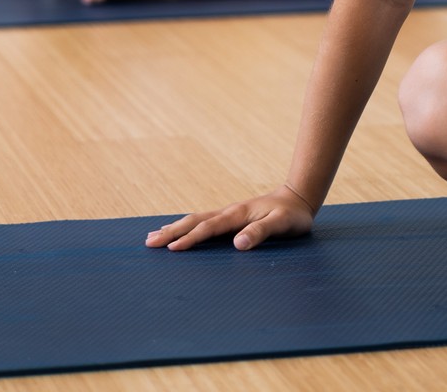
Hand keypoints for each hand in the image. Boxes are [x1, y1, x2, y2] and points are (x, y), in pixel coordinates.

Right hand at [145, 186, 316, 250]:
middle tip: (149, 242)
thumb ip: (261, 233)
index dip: (190, 239)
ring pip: (195, 220)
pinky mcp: (230, 218)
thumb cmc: (292, 215)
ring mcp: (228, 215)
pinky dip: (186, 227)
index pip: (208, 228)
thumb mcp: (282, 225)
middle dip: (171, 232)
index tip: (172, 249)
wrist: (297, 198)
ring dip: (174, 228)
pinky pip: (203, 222)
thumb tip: (237, 244)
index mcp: (237, 215)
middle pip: (194, 221)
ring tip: (153, 237)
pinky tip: (178, 232)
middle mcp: (228, 213)